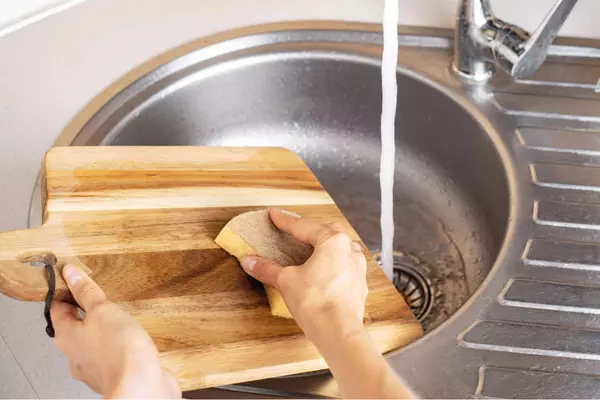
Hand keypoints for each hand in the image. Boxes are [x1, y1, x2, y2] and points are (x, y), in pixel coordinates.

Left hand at [51, 265, 180, 397]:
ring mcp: (93, 369)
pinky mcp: (113, 376)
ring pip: (93, 344)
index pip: (57, 309)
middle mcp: (75, 356)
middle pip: (74, 328)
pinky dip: (118, 347)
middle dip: (87, 313)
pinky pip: (111, 357)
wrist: (141, 384)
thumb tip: (71, 275)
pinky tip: (131, 340)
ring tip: (119, 318)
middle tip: (101, 299)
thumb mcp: (103, 310)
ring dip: (104, 331)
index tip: (75, 280)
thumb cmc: (119, 349)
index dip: (65, 292)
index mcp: (66, 337)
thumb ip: (87, 292)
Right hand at [242, 210, 412, 398]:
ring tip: (315, 249)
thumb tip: (249, 261)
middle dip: (312, 229)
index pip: (303, 227)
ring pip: (344, 248)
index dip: (285, 221)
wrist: (339, 332)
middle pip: (329, 231)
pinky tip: (327, 271)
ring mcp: (358, 268)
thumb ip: (268, 269)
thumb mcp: (286, 281)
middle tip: (296, 230)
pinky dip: (336, 263)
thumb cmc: (315, 302)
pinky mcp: (359, 285)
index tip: (274, 215)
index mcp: (332, 242)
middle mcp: (350, 250)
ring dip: (329, 245)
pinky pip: (347, 266)